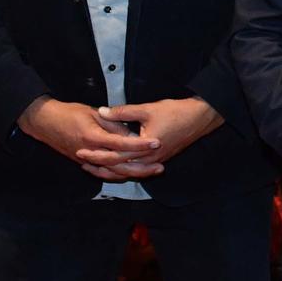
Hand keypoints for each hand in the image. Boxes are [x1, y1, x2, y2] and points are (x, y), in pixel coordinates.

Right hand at [19, 97, 158, 178]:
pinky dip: (118, 175)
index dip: (140, 144)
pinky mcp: (83, 163)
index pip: (121, 143)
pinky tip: (131, 175)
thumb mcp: (93, 113)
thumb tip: (132, 134)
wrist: (44, 122)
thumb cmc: (68, 113)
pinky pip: (103, 173)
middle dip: (141, 167)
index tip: (156, 142)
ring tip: (151, 172)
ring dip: (133, 174)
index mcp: (92, 136)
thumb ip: (113, 124)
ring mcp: (85, 160)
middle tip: (160, 166)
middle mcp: (89, 152)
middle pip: (119, 164)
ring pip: (112, 173)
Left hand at [91, 97, 221, 175]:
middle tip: (82, 160)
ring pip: (129, 171)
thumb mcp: (147, 109)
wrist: (200, 118)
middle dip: (99, 164)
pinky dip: (124, 168)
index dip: (97, 153)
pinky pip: (138, 168)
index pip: (115, 155)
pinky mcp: (159, 159)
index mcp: (145, 148)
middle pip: (120, 167)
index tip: (81, 150)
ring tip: (94, 167)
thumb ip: (123, 112)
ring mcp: (155, 161)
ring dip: (111, 169)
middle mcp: (150, 159)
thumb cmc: (176, 112)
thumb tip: (102, 111)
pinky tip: (115, 165)